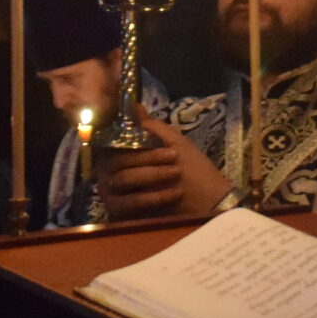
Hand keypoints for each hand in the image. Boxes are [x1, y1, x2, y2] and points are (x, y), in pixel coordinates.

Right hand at [93, 116, 230, 219]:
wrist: (206, 204)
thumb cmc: (191, 170)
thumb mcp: (174, 144)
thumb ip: (152, 126)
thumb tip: (135, 104)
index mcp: (120, 153)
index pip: (113, 141)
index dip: (132, 139)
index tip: (155, 140)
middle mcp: (109, 172)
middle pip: (117, 160)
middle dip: (148, 158)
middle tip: (174, 157)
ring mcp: (112, 193)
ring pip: (124, 179)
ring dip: (153, 174)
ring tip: (177, 173)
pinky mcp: (119, 213)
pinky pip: (131, 202)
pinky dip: (153, 196)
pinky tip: (173, 193)